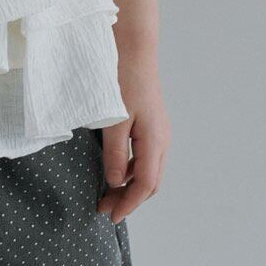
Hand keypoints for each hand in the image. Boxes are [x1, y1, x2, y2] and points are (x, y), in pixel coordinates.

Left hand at [95, 47, 168, 224]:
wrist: (134, 49)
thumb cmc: (123, 80)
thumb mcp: (114, 119)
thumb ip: (114, 153)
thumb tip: (114, 182)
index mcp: (155, 142)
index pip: (145, 185)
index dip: (128, 204)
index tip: (110, 216)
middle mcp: (162, 140)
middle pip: (149, 182)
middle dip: (128, 199)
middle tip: (104, 208)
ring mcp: (158, 132)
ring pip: (147, 170)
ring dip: (128, 184)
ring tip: (106, 192)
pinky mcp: (151, 124)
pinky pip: (144, 156)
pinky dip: (129, 169)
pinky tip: (113, 168)